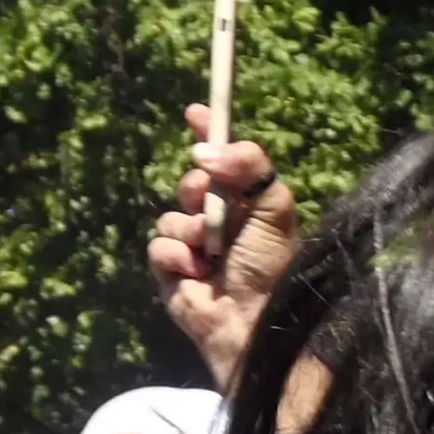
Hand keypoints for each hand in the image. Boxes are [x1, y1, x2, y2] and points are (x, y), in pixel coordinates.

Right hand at [152, 108, 301, 392]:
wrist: (252, 320)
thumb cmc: (270, 267)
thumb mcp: (274, 208)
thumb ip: (250, 166)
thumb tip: (203, 149)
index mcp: (248, 206)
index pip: (224, 160)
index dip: (209, 134)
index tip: (196, 113)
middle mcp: (220, 222)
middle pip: (191, 181)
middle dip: (196, 187)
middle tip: (207, 200)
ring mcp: (193, 247)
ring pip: (170, 215)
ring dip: (189, 231)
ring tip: (210, 255)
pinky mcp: (172, 271)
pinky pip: (159, 246)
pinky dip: (176, 257)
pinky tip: (197, 276)